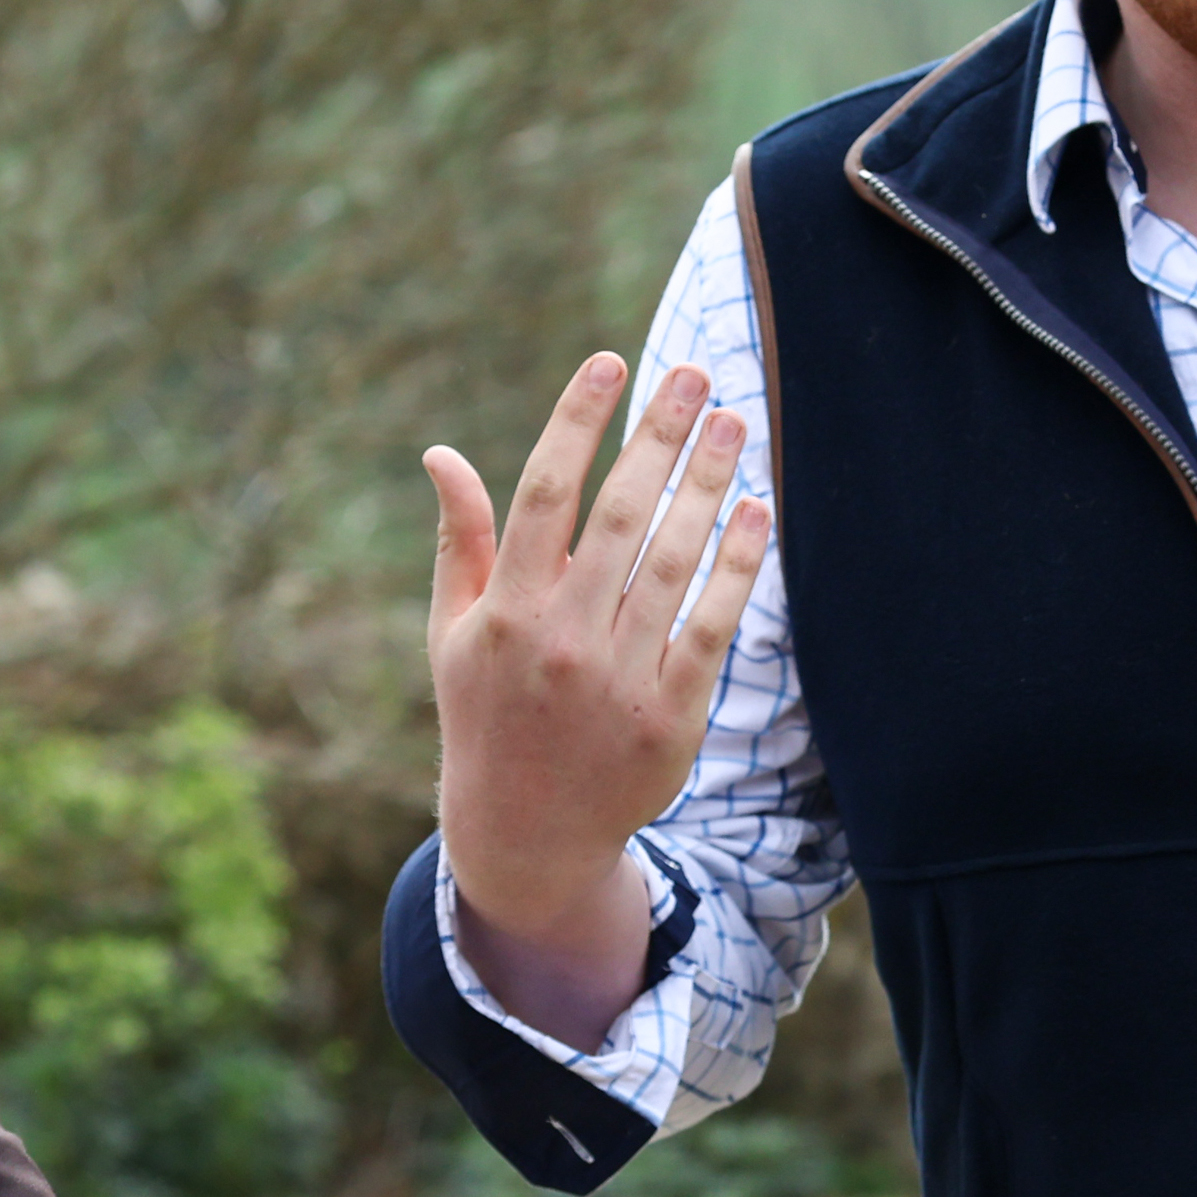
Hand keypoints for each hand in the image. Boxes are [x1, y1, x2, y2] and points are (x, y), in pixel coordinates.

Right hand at [422, 354, 772, 1025]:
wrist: (524, 834)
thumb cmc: (487, 714)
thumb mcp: (454, 632)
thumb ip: (460, 541)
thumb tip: (441, 453)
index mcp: (504, 610)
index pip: (542, 493)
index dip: (577, 422)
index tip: (611, 362)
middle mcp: (559, 639)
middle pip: (620, 515)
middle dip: (660, 435)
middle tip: (697, 373)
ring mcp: (617, 679)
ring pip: (672, 561)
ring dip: (707, 484)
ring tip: (734, 425)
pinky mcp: (668, 716)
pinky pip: (711, 625)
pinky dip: (735, 565)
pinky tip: (755, 512)